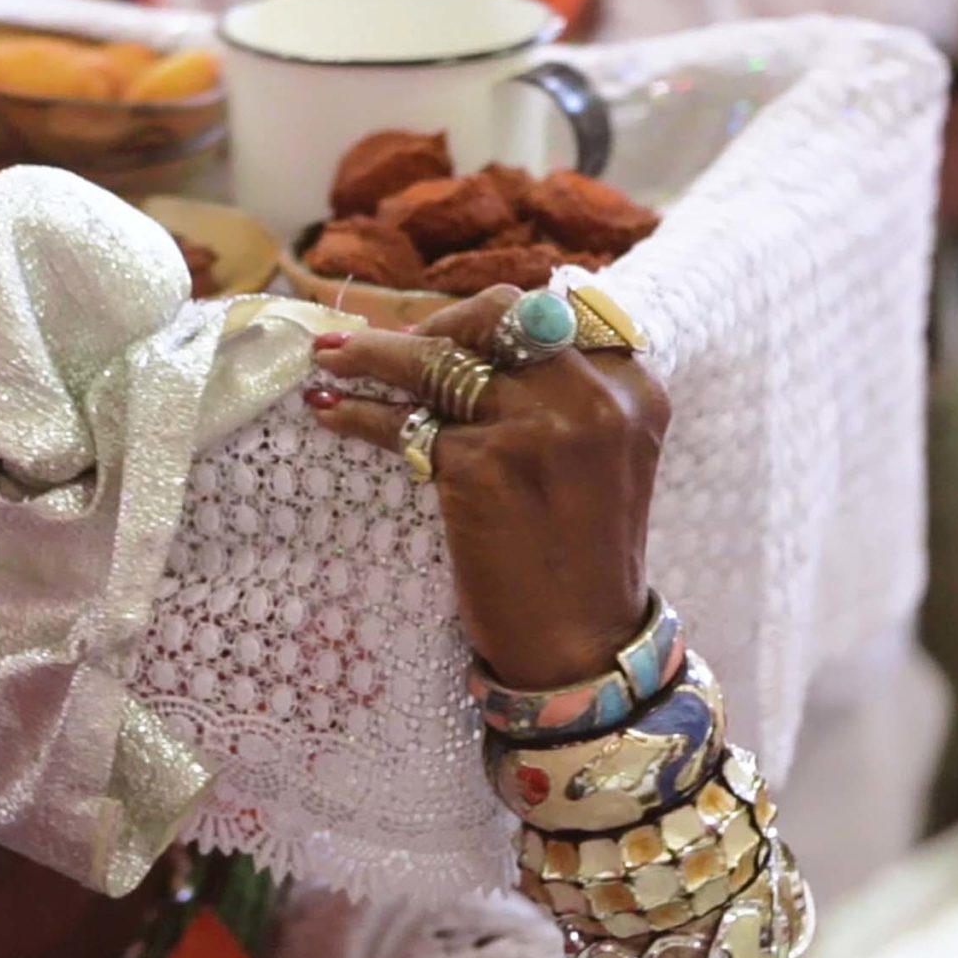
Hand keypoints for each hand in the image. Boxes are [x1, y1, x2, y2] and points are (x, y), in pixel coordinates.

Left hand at [303, 286, 670, 689]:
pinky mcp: (482, 467)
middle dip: (435, 321)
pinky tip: (329, 413)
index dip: (484, 318)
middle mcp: (590, 397)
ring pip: (435, 360)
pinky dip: (356, 415)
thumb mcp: (603, 455)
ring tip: (327, 356)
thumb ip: (564, 394)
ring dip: (370, 353)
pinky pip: (402, 423)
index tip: (443, 329)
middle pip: (495, 318)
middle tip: (392, 344)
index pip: (548, 313)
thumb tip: (469, 343)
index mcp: (629, 387)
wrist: (579, 644)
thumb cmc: (579, 553)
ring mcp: (535, 428)